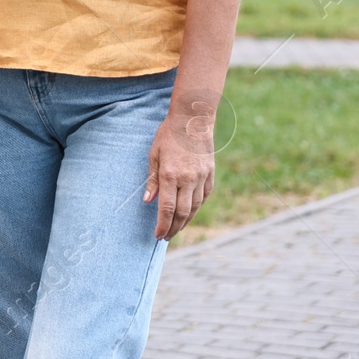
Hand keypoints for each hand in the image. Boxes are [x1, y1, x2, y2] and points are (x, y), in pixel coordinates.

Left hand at [144, 112, 215, 238]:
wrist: (192, 121)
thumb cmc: (168, 136)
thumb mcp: (154, 155)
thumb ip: (152, 180)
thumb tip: (148, 201)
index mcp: (170, 175)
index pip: (167, 208)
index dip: (162, 224)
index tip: (157, 235)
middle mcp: (187, 179)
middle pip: (182, 212)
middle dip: (173, 228)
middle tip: (165, 237)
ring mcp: (201, 178)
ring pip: (195, 207)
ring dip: (185, 222)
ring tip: (176, 229)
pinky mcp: (210, 175)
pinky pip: (203, 197)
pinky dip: (196, 208)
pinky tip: (189, 214)